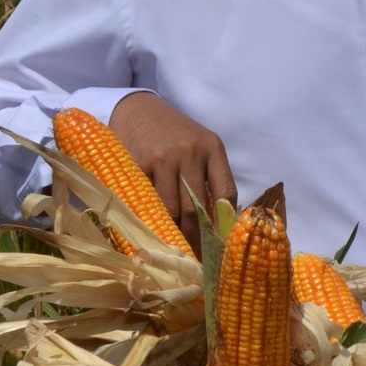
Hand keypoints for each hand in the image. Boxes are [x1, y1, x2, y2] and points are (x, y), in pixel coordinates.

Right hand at [104, 92, 236, 251]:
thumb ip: (210, 177)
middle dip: (196, 237)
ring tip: (176, 248)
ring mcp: (164, 159)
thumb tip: (218, 223)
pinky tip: (155, 229)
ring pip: (172, 210)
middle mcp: (190, 152)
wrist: (139, 109)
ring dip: (173, 233)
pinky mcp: (140, 165)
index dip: (223, 223)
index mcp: (212, 148)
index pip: (226, 193)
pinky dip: (152, 218)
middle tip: (196, 256)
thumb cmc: (174, 133)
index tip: (219, 243)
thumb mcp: (200, 147)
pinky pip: (149, 202)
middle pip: (197, 208)